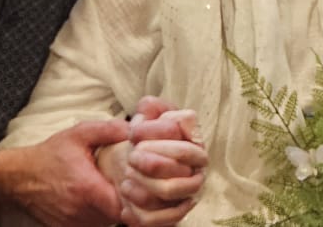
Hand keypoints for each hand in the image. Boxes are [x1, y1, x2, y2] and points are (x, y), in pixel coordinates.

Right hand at [0, 119, 129, 226]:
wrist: (19, 178)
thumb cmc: (50, 155)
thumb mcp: (79, 134)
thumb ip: (108, 130)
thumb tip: (136, 129)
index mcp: (88, 188)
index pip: (125, 205)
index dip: (138, 196)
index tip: (140, 182)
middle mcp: (82, 211)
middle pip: (120, 214)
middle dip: (129, 201)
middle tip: (130, 182)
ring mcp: (75, 223)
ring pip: (108, 221)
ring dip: (114, 207)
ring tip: (115, 188)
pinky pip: (94, 224)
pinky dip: (100, 214)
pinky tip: (99, 197)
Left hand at [120, 99, 205, 226]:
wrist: (137, 163)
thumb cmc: (145, 136)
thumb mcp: (147, 115)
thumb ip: (150, 107)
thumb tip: (146, 110)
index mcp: (194, 141)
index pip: (184, 139)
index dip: (157, 135)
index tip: (134, 133)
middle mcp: (197, 167)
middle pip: (181, 168)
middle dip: (152, 163)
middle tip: (131, 157)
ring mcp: (188, 192)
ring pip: (170, 192)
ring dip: (145, 187)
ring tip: (125, 181)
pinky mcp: (176, 213)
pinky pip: (163, 219)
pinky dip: (141, 216)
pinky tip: (124, 208)